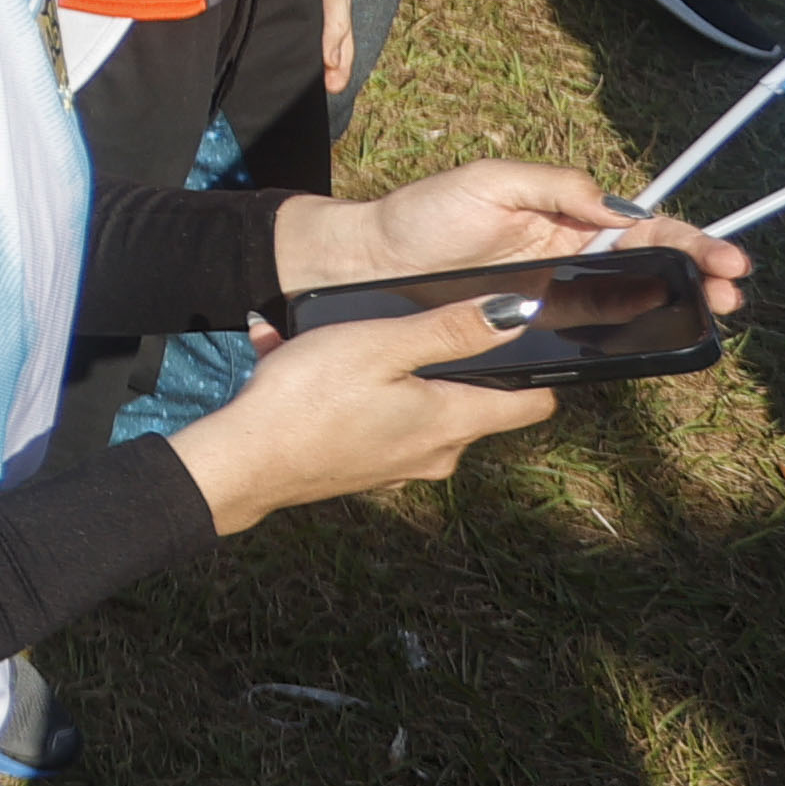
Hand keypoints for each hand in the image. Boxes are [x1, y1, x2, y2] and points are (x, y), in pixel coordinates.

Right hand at [169, 301, 555, 530]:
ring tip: (332, 346)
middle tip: (397, 330)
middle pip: (471, 404)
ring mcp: (400, 468)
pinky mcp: (366, 472)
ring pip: (416, 411)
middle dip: (442, 365)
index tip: (522, 339)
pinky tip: (307, 370)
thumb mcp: (381, 345)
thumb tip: (518, 314)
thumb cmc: (311, 398)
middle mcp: (438, 454)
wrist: (244, 461)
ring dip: (386, 376)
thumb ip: (451, 330)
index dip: (539, 370)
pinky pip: (376, 423)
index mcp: (453, 421)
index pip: (534, 404)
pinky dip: (354, 396)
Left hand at [293, 159, 757, 308]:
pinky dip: (630, 332)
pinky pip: (592, 329)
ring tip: (714, 310)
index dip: (687, 238)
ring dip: (676, 303)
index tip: (725, 255)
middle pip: (649, 264)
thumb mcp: (489, 182)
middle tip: (732, 291)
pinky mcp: (536, 324)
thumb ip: (555, 187)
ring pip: (630, 298)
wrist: (372, 262)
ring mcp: (555, 291)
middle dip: (698, 273)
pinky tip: (659, 334)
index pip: (640, 224)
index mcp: (565, 213)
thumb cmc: (424, 214)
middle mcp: (569, 253)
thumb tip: (616, 207)